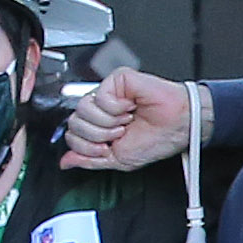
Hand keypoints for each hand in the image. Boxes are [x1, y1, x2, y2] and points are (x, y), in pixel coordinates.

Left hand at [62, 68, 195, 171]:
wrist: (177, 127)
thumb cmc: (155, 140)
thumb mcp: (116, 160)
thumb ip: (88, 161)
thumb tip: (66, 162)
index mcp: (99, 125)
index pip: (73, 135)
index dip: (88, 147)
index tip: (108, 148)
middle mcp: (100, 108)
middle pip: (75, 123)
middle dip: (98, 136)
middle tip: (120, 133)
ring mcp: (108, 92)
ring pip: (84, 109)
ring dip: (108, 123)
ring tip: (126, 121)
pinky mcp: (117, 80)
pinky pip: (100, 97)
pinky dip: (117, 108)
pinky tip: (130, 107)